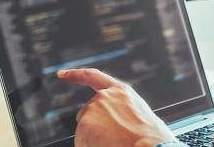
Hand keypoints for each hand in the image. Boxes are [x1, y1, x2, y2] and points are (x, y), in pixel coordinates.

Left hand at [57, 68, 175, 146]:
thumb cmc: (151, 139)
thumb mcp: (139, 116)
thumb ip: (122, 111)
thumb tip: (114, 122)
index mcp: (121, 92)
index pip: (93, 77)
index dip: (75, 75)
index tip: (61, 73)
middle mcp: (105, 96)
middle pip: (88, 112)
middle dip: (94, 127)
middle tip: (113, 141)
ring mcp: (93, 108)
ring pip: (85, 129)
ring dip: (94, 139)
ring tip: (115, 144)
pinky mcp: (85, 122)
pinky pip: (81, 141)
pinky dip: (89, 146)